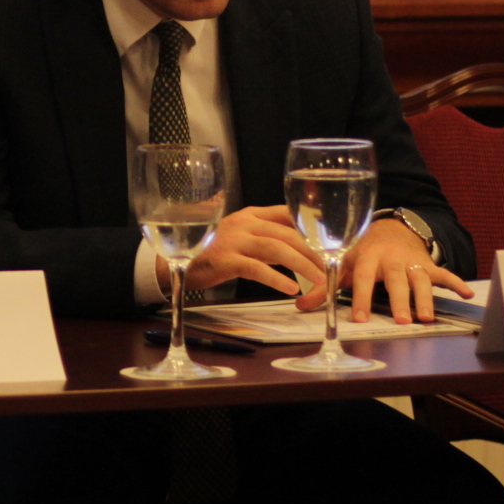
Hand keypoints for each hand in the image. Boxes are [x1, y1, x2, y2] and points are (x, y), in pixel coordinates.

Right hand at [170, 205, 326, 296]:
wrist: (172, 262)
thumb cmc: (211, 252)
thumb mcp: (240, 240)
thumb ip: (265, 240)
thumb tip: (298, 250)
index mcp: (249, 214)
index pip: (288, 214)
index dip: (311, 228)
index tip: (330, 243)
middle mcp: (243, 222)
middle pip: (288, 233)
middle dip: (314, 252)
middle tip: (331, 269)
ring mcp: (233, 239)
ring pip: (277, 249)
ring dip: (303, 265)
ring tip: (319, 281)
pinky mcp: (225, 259)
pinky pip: (256, 268)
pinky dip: (276, 279)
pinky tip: (290, 290)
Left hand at [317, 219, 473, 323]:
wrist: (391, 228)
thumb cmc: (364, 251)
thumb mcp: (344, 265)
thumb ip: (324, 286)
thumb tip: (301, 306)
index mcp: (368, 258)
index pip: (363, 278)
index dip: (361, 298)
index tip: (360, 319)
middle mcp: (392, 259)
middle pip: (397, 280)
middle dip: (400, 301)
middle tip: (402, 321)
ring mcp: (413, 262)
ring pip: (421, 280)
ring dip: (425, 298)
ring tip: (427, 318)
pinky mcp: (429, 264)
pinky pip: (445, 274)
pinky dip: (456, 283)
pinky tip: (468, 295)